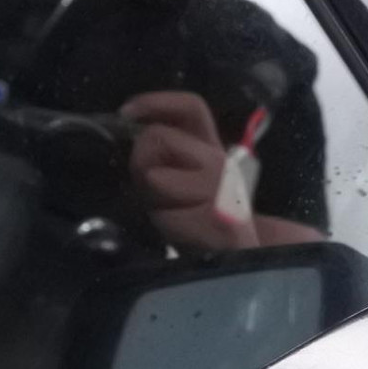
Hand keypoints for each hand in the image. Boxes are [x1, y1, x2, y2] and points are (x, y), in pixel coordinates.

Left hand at [121, 90, 259, 252]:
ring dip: (152, 200)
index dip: (155, 102)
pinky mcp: (221, 219)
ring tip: (173, 218)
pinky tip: (184, 237)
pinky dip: (166, 226)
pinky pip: (167, 214)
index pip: (190, 108)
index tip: (126, 112)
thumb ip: (162, 159)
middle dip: (140, 165)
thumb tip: (134, 140)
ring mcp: (224, 189)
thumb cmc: (201, 229)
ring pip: (156, 176)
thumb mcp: (180, 188)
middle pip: (158, 138)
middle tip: (152, 195)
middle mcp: (221, 162)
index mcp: (211, 150)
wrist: (241, 266)